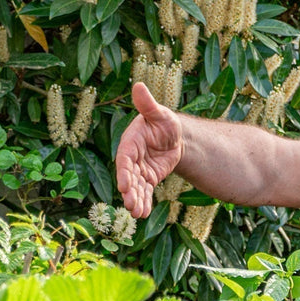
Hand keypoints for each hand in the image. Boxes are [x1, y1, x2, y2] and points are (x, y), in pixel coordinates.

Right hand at [116, 82, 183, 217]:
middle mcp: (131, 158)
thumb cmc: (165, 122)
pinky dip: (144, 202)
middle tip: (131, 205)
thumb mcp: (159, 114)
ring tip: (137, 214)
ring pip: (135, 188)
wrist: (175, 137)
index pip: (124, 159)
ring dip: (136, 200)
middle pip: (128, 177)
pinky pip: (145, 192)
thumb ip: (148, 105)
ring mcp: (139, 170)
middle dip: (129, 192)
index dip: (124, 172)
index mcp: (130, 143)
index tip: (125, 185)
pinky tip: (144, 214)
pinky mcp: (148, 179)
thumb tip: (139, 86)